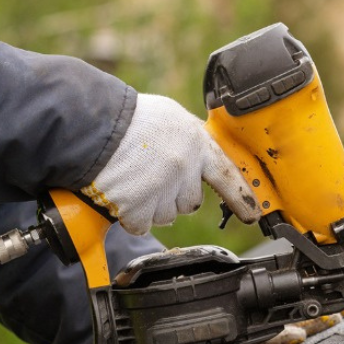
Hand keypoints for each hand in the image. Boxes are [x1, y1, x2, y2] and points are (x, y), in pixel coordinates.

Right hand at [81, 94, 260, 234]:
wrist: (91, 126)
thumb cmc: (127, 119)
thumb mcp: (170, 119)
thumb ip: (189, 142)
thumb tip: (199, 161)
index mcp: (196, 144)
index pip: (228, 176)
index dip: (242, 198)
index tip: (252, 215)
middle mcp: (184, 168)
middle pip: (190, 203)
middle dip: (173, 195)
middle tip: (151, 175)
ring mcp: (161, 190)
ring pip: (166, 215)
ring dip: (151, 205)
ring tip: (133, 179)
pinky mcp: (139, 208)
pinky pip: (142, 224)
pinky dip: (131, 215)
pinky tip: (122, 193)